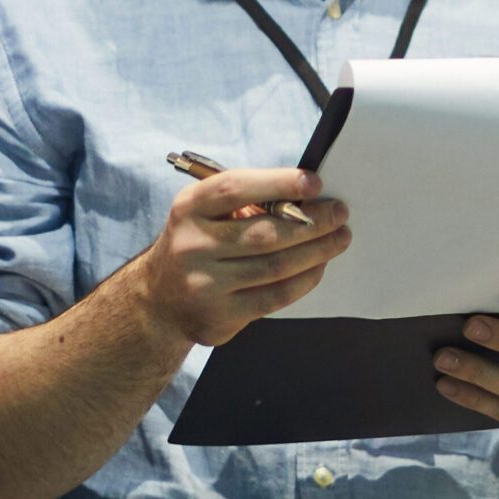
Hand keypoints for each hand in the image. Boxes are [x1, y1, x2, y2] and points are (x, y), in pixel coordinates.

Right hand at [131, 168, 348, 350]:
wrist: (158, 301)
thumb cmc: (195, 244)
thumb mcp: (203, 214)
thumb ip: (245, 203)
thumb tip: (306, 198)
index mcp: (188, 208)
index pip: (235, 188)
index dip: (278, 182)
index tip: (314, 182)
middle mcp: (191, 245)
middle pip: (264, 232)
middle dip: (312, 222)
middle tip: (340, 214)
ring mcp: (203, 284)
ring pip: (275, 266)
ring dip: (317, 251)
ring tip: (339, 238)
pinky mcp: (219, 317)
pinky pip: (274, 297)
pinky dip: (304, 280)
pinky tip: (319, 267)